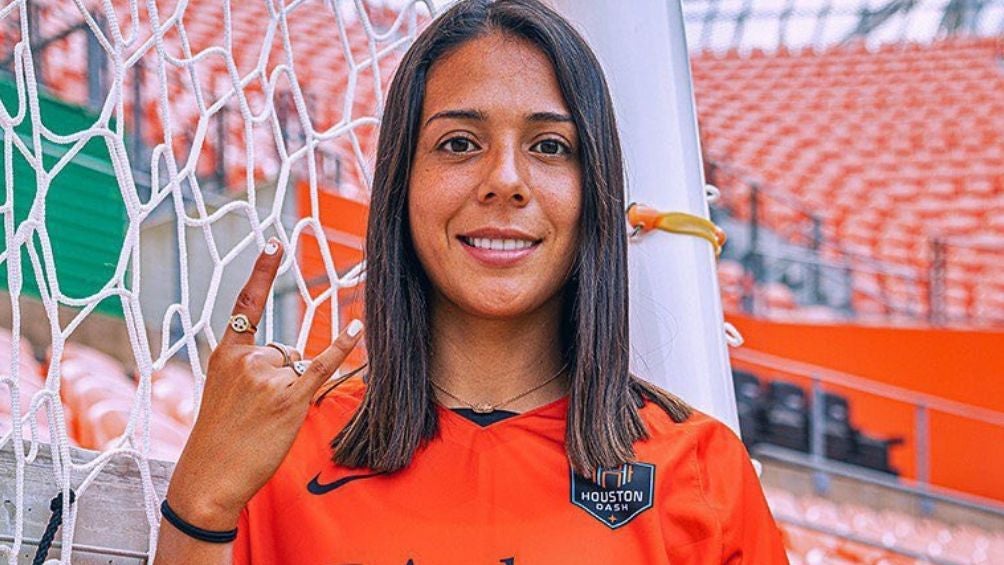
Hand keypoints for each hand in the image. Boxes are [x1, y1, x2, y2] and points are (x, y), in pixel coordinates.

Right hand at [164, 237, 362, 529]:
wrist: (208, 476)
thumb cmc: (218, 437)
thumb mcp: (221, 391)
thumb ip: (249, 366)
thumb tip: (288, 356)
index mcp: (225, 353)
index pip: (246, 305)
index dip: (261, 271)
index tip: (274, 242)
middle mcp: (247, 359)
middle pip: (283, 350)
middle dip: (279, 377)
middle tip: (253, 412)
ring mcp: (268, 378)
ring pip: (297, 367)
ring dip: (290, 391)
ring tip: (263, 420)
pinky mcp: (289, 399)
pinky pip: (320, 366)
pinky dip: (340, 347)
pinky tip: (355, 327)